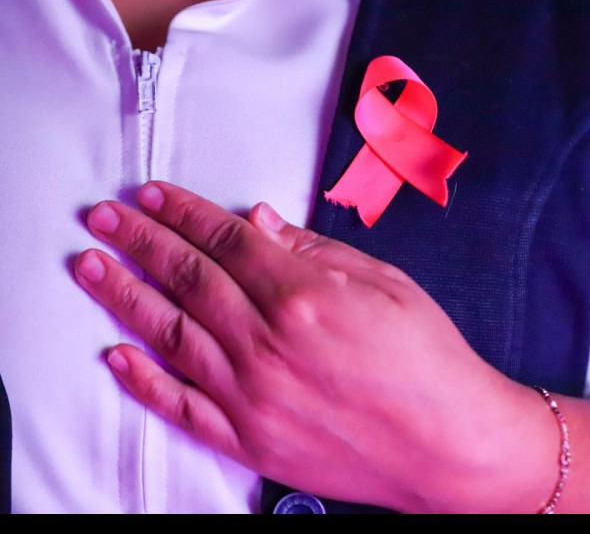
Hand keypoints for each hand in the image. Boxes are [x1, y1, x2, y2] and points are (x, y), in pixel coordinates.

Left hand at [73, 181, 545, 511]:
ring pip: (170, 332)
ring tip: (91, 266)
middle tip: (106, 217)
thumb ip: (315, 250)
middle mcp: (268, 343)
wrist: (448, 445)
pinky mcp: (251, 440)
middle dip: (140, 239)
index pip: (225, 240)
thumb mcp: (386, 285)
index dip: (183, 212)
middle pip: (187, 277)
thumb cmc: (428, 363)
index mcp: (304, 296)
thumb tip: (261, 222)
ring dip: (124, 294)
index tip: (154, 195)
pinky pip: (182, 406)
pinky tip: (116, 354)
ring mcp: (253, 395)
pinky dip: (144, 380)